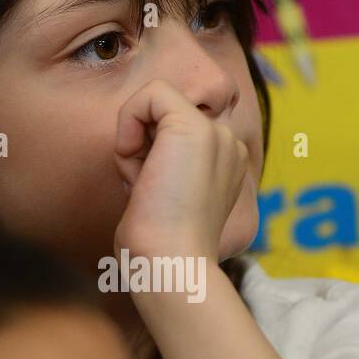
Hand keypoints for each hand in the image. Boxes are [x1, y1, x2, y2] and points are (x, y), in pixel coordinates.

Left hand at [112, 79, 249, 261]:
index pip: (175, 132)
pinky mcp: (194, 127)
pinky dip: (129, 120)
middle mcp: (229, 145)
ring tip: (146, 186)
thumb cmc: (159, 249)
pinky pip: (151, 92)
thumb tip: (136, 147)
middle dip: (141, 151)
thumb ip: (160, 169)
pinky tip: (134, 160)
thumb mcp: (163, 199)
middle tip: (147, 192)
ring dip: (135, 146)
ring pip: (155, 107)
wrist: (170, 265)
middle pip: (163, 118)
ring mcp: (217, 134)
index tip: (152, 195)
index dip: (150, 158)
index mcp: (227, 164)